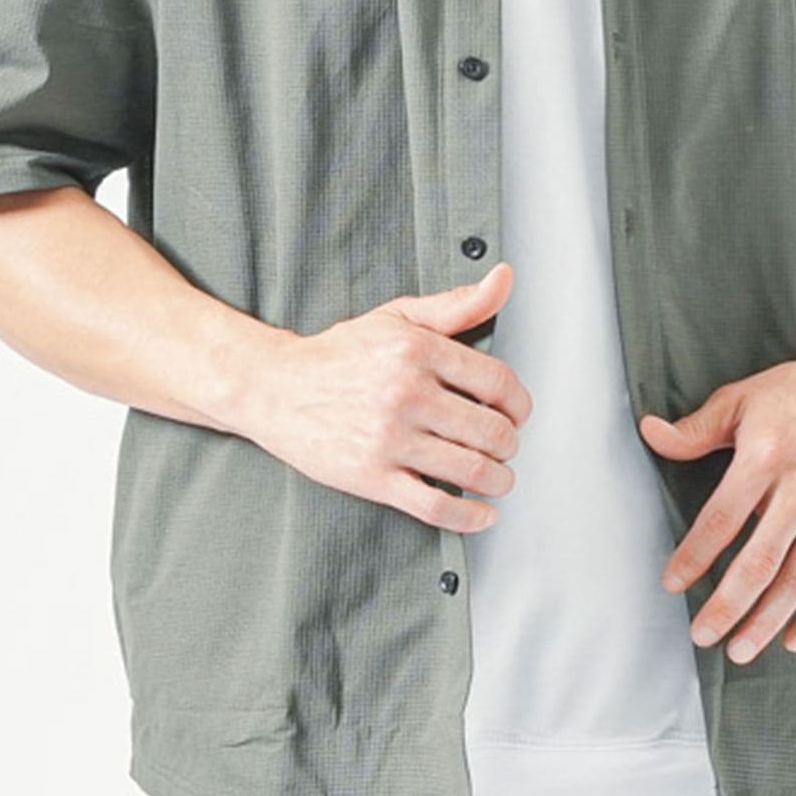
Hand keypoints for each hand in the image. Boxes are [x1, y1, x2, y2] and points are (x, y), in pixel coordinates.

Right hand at [254, 261, 533, 533]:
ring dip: (498, 480)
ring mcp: (388, 438)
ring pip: (470, 470)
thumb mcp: (398, 317)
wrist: (276, 388)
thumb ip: (457, 304)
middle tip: (506, 446)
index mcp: (417, 349)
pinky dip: (469, 517)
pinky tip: (482, 513)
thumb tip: (504, 278)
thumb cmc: (341, 354)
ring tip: (499, 477)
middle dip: (509, 444)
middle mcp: (405, 393)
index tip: (518, 413)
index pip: (497, 381)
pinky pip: (434, 506)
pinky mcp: (372, 477)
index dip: (519, 403)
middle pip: (490, 430)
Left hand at [639, 342, 795, 663]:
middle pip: (761, 563)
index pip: (722, 519)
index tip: (672, 583)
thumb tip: (649, 434)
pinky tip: (795, 639)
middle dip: (728, 607)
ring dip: (768, 622)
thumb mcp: (740, 398)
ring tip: (740, 650)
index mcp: (767, 456)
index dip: (694, 556)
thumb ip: (695, 428)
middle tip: (702, 636)